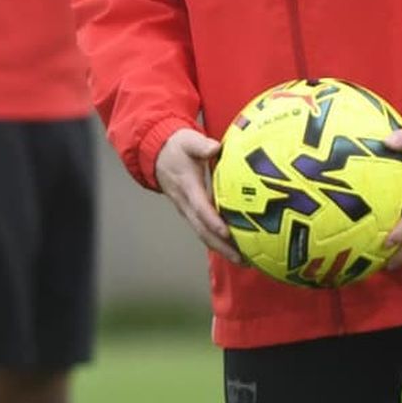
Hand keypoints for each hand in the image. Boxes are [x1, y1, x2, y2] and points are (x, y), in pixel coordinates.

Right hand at [155, 128, 242, 262]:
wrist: (157, 155)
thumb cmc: (177, 148)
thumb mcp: (188, 141)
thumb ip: (201, 145)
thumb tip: (216, 148)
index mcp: (187, 187)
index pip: (200, 208)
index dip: (213, 221)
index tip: (227, 232)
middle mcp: (186, 204)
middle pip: (203, 231)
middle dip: (221, 246)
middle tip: (241, 258)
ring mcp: (187, 211)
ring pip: (203, 235)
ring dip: (221, 250)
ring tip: (244, 261)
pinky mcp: (191, 213)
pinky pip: (204, 231)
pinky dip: (219, 243)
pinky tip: (236, 249)